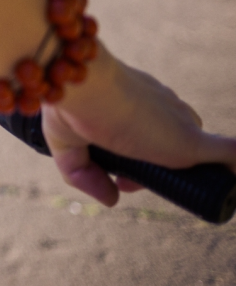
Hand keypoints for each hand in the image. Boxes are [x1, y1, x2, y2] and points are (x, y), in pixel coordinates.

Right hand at [42, 43, 235, 205]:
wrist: (83, 85)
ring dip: (194, 171)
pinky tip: (232, 183)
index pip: (155, 129)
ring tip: (175, 188)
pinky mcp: (191, 140)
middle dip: (159, 164)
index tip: (121, 177)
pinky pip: (229, 154)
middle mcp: (162, 107)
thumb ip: (83, 175)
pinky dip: (233, 163)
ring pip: (202, 151)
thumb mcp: (65, 144)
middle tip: (130, 182)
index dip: (140, 156)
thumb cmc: (70, 104)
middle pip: (179, 140)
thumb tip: (112, 200)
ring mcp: (179, 122)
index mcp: (135, 99)